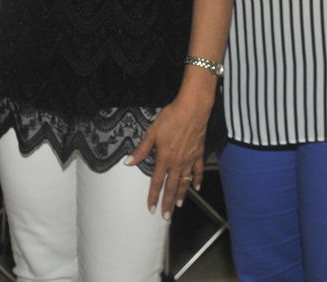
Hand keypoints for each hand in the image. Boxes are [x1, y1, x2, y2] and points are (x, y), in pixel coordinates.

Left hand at [127, 95, 209, 218]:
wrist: (192, 110)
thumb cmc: (171, 118)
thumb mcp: (152, 132)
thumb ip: (141, 150)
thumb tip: (128, 162)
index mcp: (164, 158)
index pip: (157, 182)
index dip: (153, 196)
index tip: (151, 209)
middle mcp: (177, 163)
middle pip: (171, 187)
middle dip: (167, 203)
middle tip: (166, 217)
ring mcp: (189, 160)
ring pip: (185, 182)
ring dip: (181, 195)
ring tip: (178, 206)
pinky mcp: (198, 154)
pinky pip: (198, 171)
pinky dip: (197, 180)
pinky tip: (196, 188)